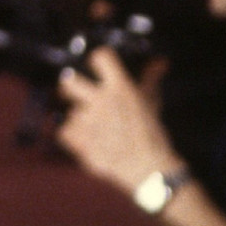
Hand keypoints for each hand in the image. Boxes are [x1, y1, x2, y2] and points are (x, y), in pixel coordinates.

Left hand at [57, 48, 177, 194]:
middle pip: (69, 81)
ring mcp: (89, 121)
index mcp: (120, 88)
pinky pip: (64, 132)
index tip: (97, 66)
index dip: (97, 59)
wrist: (149, 168)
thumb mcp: (151, 102)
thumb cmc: (152, 133)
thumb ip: (150, 79)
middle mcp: (101, 100)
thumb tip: (161, 62)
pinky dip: (72, 136)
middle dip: (68, 86)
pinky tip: (85, 139)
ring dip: (79, 119)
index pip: (100, 57)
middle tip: (75, 93)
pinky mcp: (81, 141)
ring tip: (94, 128)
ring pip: (70, 111)